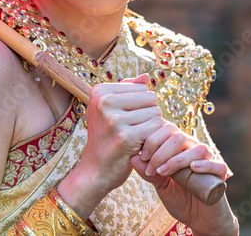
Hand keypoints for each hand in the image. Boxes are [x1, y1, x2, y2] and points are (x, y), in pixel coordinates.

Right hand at [61, 73, 163, 212]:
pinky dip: (153, 138)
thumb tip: (146, 76)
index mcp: (99, 91)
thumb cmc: (106, 139)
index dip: (142, 105)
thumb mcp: (109, 111)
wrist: (94, 172)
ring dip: (151, 128)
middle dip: (149, 115)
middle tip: (134, 130)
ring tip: (135, 138)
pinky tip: (140, 146)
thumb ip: (128, 91)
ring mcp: (114, 119)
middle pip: (151, 98)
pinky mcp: (125, 137)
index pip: (142, 87)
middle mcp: (104, 102)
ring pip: (156, 113)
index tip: (127, 119)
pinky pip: (156, 127)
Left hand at [131, 107, 236, 234]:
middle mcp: (195, 151)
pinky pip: (216, 165)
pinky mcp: (220, 175)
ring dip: (177, 159)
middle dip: (161, 150)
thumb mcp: (161, 185)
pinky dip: (204, 164)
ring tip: (163, 172)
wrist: (199, 219)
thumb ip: (149, 172)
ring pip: (197, 149)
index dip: (153, 139)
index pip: (169, 131)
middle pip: (180, 137)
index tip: (142, 156)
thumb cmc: (180, 199)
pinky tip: (192, 169)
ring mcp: (209, 161)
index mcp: (181, 149)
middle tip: (151, 166)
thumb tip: (132, 157)